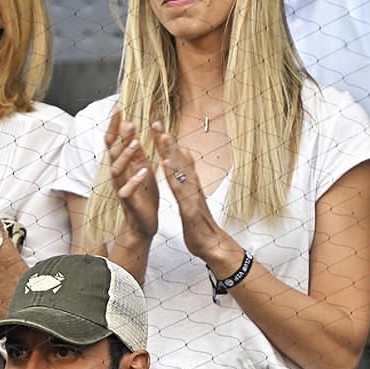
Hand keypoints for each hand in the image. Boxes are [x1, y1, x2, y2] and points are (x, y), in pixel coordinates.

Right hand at [105, 110, 158, 239]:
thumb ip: (135, 150)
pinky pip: (127, 190)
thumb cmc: (143, 194)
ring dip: (125, 156)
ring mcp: (121, 188)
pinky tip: (144, 171)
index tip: (119, 107)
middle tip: (129, 122)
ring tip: (136, 143)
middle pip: (112, 152)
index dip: (114, 125)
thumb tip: (130, 126)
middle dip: (119, 137)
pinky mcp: (128, 202)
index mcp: (122, 165)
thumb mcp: (141, 167)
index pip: (114, 141)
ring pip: (117, 170)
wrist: (143, 223)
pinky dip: (135, 180)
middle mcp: (117, 175)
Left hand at [151, 121, 224, 259]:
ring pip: (181, 171)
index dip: (168, 144)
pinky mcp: (190, 208)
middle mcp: (192, 186)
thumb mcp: (192, 200)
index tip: (158, 128)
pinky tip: (165, 165)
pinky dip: (173, 176)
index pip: (178, 160)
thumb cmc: (200, 225)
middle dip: (167, 141)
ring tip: (162, 136)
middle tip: (156, 122)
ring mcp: (192, 195)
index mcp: (190, 185)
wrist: (213, 245)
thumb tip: (188, 164)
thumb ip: (189, 181)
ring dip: (172, 153)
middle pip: (180, 160)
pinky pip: (180, 190)